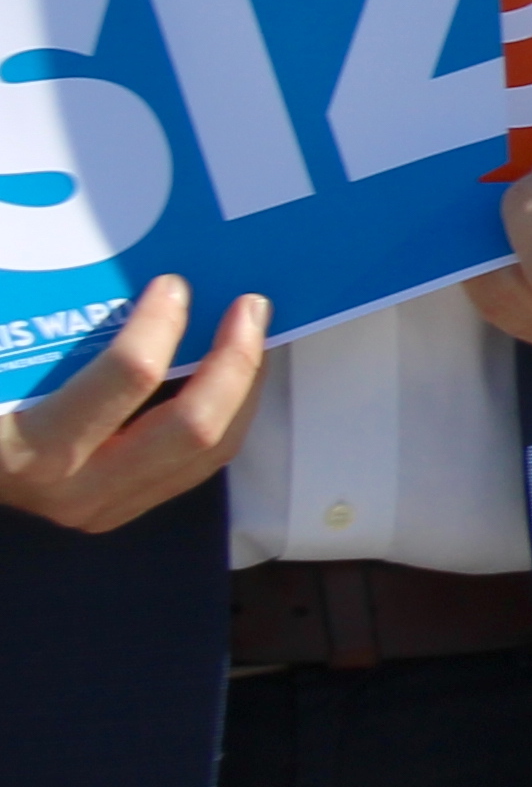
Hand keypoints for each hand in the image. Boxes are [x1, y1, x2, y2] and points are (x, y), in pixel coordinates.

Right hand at [2, 281, 273, 533]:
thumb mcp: (7, 362)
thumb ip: (47, 327)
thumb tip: (117, 277)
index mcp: (33, 446)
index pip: (128, 377)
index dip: (161, 325)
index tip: (174, 284)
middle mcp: (75, 489)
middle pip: (192, 428)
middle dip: (235, 362)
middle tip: (250, 307)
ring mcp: (102, 508)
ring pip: (209, 452)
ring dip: (242, 388)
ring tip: (252, 333)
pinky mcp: (120, 509)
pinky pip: (195, 463)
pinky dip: (225, 414)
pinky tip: (230, 373)